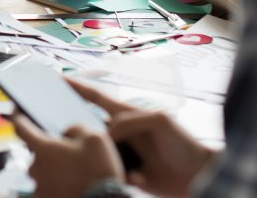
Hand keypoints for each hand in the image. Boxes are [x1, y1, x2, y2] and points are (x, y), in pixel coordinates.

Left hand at [13, 114, 124, 197]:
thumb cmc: (98, 171)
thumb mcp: (94, 138)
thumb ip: (76, 128)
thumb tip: (69, 132)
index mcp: (44, 149)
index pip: (21, 128)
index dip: (18, 117)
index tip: (16, 111)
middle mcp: (36, 169)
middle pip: (38, 153)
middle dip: (51, 150)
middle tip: (72, 154)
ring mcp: (40, 188)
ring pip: (44, 172)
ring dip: (56, 169)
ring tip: (78, 174)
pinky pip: (50, 188)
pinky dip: (60, 185)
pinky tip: (76, 186)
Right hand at [67, 78, 215, 197]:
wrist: (198, 176)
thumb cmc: (184, 143)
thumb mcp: (160, 121)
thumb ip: (131, 120)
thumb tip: (108, 132)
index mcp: (127, 115)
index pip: (97, 97)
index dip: (78, 87)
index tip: (57, 78)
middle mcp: (121, 133)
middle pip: (90, 126)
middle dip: (75, 126)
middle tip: (62, 129)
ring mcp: (123, 154)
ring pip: (97, 151)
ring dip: (95, 155)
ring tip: (100, 159)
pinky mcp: (126, 175)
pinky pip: (110, 174)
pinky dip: (117, 175)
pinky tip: (139, 178)